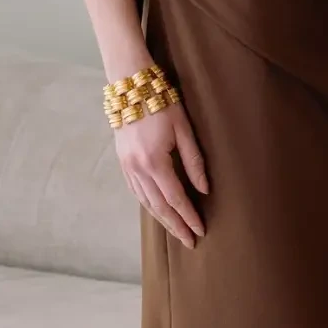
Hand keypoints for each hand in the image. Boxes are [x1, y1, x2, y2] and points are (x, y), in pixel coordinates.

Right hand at [116, 99, 209, 246]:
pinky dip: (147, 204)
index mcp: (154, 162)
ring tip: (176, 231)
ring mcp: (127, 166)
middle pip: (159, 206)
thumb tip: (204, 189)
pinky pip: (135, 191)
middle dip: (175, 226)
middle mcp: (138, 169)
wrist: (130, 86)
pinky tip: (156, 211)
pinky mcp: (123, 162)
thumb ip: (194, 161)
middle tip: (190, 242)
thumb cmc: (162, 102)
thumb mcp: (184, 129)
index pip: (175, 198)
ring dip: (161, 219)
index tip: (200, 231)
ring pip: (145, 202)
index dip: (188, 217)